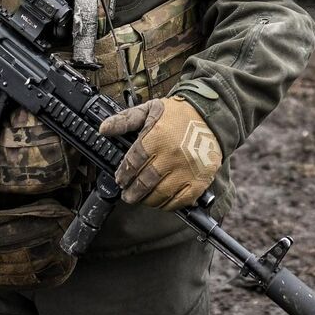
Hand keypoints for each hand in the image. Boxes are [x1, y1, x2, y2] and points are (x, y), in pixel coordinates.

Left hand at [97, 96, 222, 209]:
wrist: (211, 115)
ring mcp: (187, 169)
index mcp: (157, 137)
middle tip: (127, 195)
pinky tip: (162, 202)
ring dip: (148, 200)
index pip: (133, 162)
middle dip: (132, 192)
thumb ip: (125, 120)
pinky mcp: (200, 179)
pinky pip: (181, 200)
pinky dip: (169, 205)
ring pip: (161, 194)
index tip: (120, 179)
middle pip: (145, 182)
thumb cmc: (179, 113)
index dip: (123, 174)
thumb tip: (103, 129)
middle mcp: (171, 155)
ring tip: (142, 199)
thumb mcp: (149, 109)